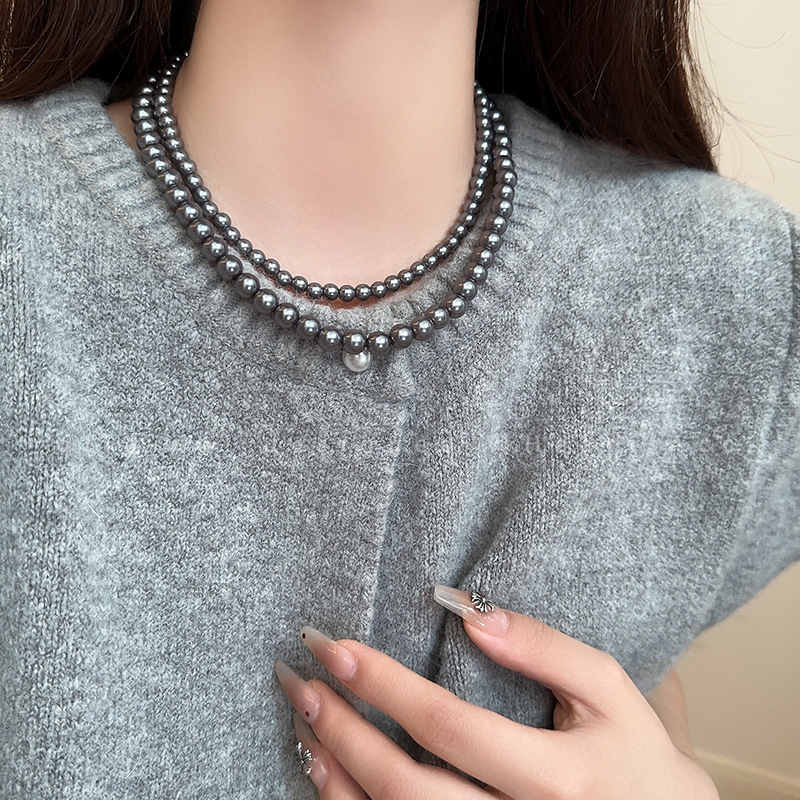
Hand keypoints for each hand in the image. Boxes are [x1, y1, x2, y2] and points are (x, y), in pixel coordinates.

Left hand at [275, 586, 718, 798]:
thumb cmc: (636, 757)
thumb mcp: (610, 690)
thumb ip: (547, 649)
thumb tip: (471, 616)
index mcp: (554, 779)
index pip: (448, 726)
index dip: (383, 685)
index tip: (336, 646)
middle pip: (406, 789)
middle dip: (343, 731)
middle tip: (301, 682)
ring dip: (338, 776)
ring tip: (303, 724)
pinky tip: (330, 775)